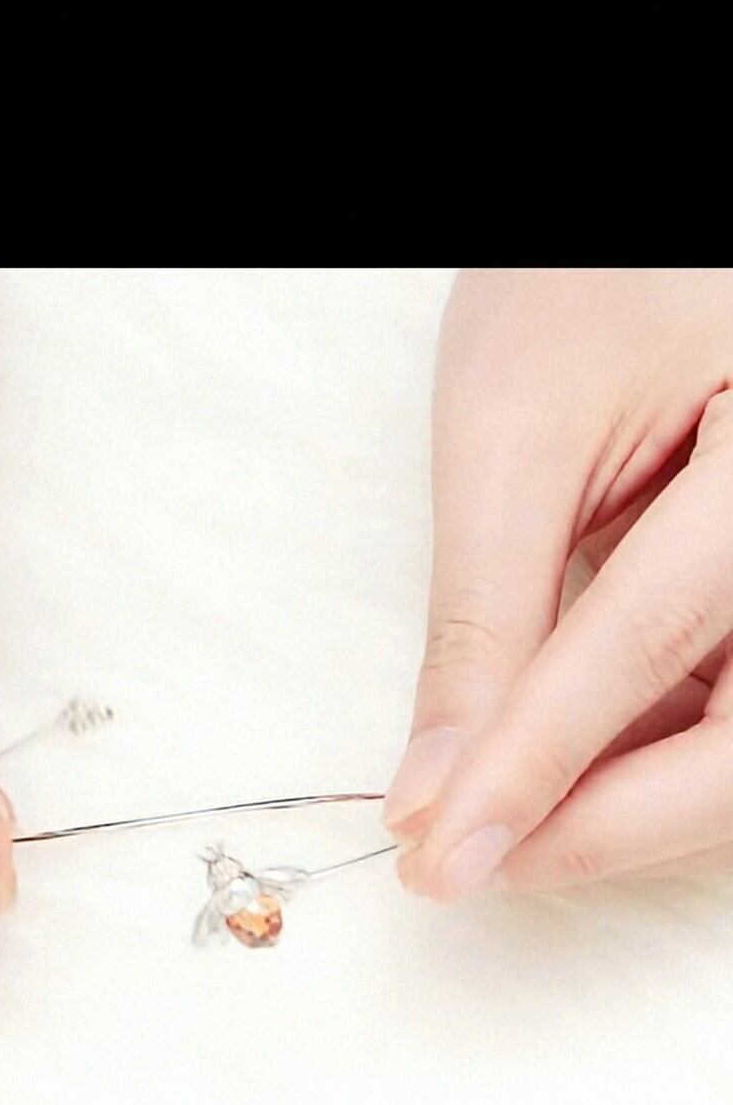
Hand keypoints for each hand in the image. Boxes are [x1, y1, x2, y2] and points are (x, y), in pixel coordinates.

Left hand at [384, 268, 732, 894]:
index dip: (539, 763)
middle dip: (607, 822)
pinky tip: (559, 758)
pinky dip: (650, 752)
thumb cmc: (591, 278)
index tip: (443, 853)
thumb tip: (441, 791)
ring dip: (627, 800)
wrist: (664, 248)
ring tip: (498, 805)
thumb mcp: (515, 427)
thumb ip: (485, 616)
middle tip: (470, 856)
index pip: (653, 638)